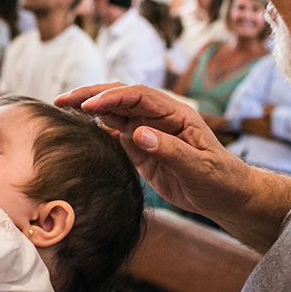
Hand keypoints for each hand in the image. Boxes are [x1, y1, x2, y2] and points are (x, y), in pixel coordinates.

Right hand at [57, 84, 290, 251]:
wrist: (228, 196)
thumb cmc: (221, 179)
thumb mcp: (199, 167)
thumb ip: (170, 150)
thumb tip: (139, 134)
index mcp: (176, 114)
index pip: (138, 96)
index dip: (112, 97)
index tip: (89, 106)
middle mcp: (159, 118)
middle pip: (121, 97)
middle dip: (92, 94)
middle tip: (63, 99)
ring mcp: (149, 132)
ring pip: (114, 113)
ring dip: (89, 108)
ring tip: (62, 107)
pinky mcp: (142, 149)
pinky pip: (116, 132)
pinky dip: (97, 127)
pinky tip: (79, 126)